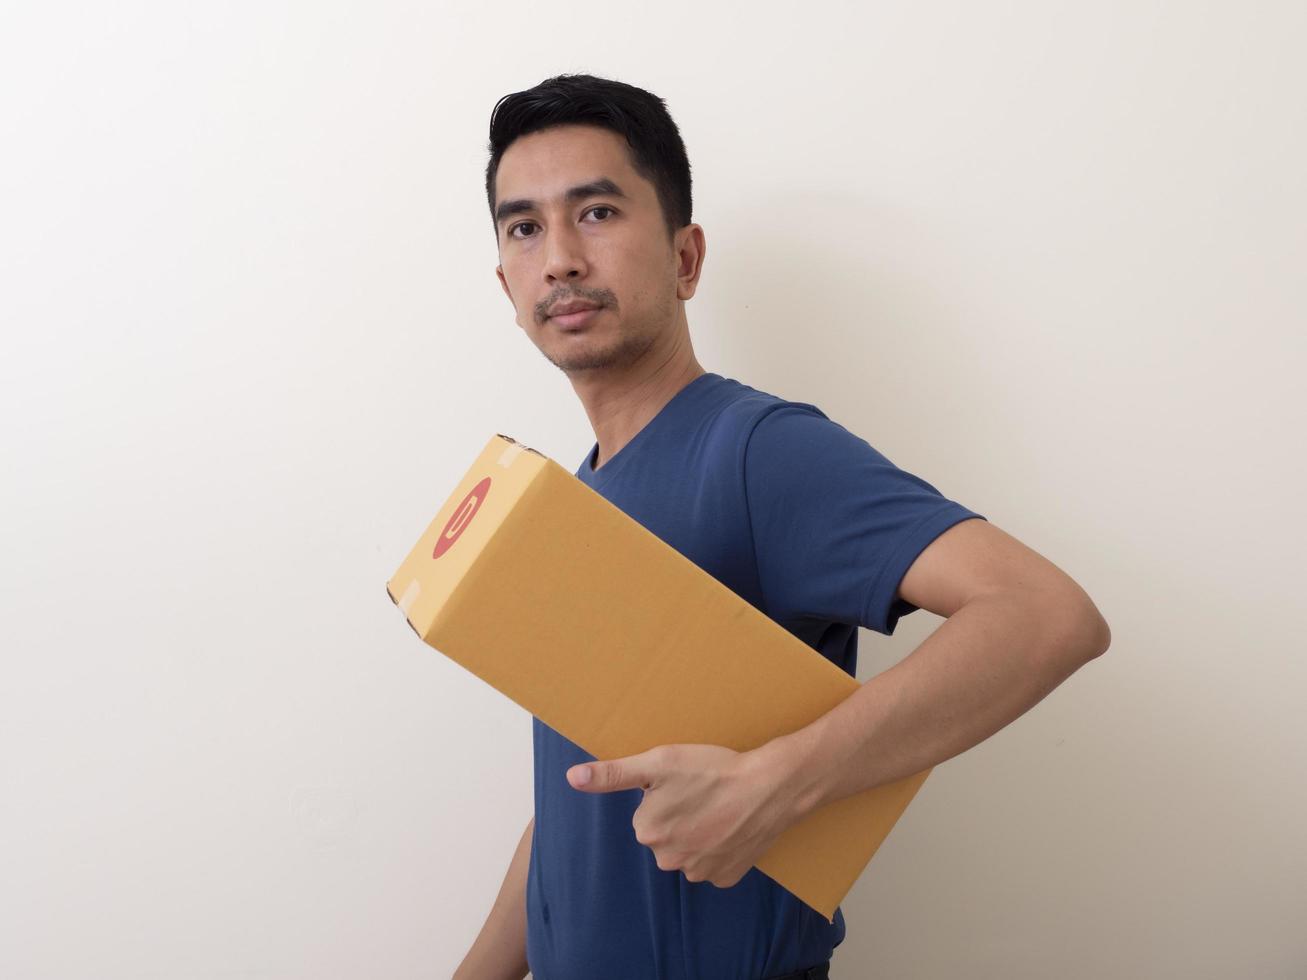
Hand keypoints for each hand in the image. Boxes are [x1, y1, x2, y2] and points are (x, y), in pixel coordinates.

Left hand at [566, 743, 796, 888]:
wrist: (769, 787)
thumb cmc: (711, 770)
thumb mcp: (657, 762)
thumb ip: (612, 774)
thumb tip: (571, 777)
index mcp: (648, 831)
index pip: (646, 814)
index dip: (664, 795)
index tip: (685, 783)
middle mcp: (669, 860)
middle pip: (666, 835)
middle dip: (679, 817)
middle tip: (703, 794)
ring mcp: (700, 873)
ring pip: (689, 850)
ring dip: (700, 833)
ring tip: (720, 808)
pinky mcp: (727, 878)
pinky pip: (714, 863)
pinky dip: (721, 848)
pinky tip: (732, 827)